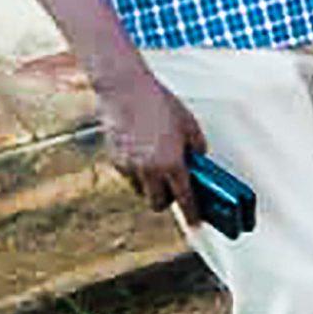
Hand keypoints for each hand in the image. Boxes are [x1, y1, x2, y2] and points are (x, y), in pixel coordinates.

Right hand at [96, 68, 205, 222]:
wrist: (126, 90)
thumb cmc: (160, 104)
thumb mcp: (190, 126)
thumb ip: (197, 149)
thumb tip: (198, 163)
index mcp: (172, 163)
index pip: (184, 198)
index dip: (191, 214)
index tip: (195, 223)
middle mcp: (150, 170)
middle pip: (158, 203)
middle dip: (167, 200)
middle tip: (175, 189)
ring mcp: (129, 166)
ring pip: (141, 191)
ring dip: (151, 186)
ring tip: (158, 166)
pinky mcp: (115, 159)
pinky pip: (129, 175)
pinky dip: (137, 172)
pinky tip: (143, 154)